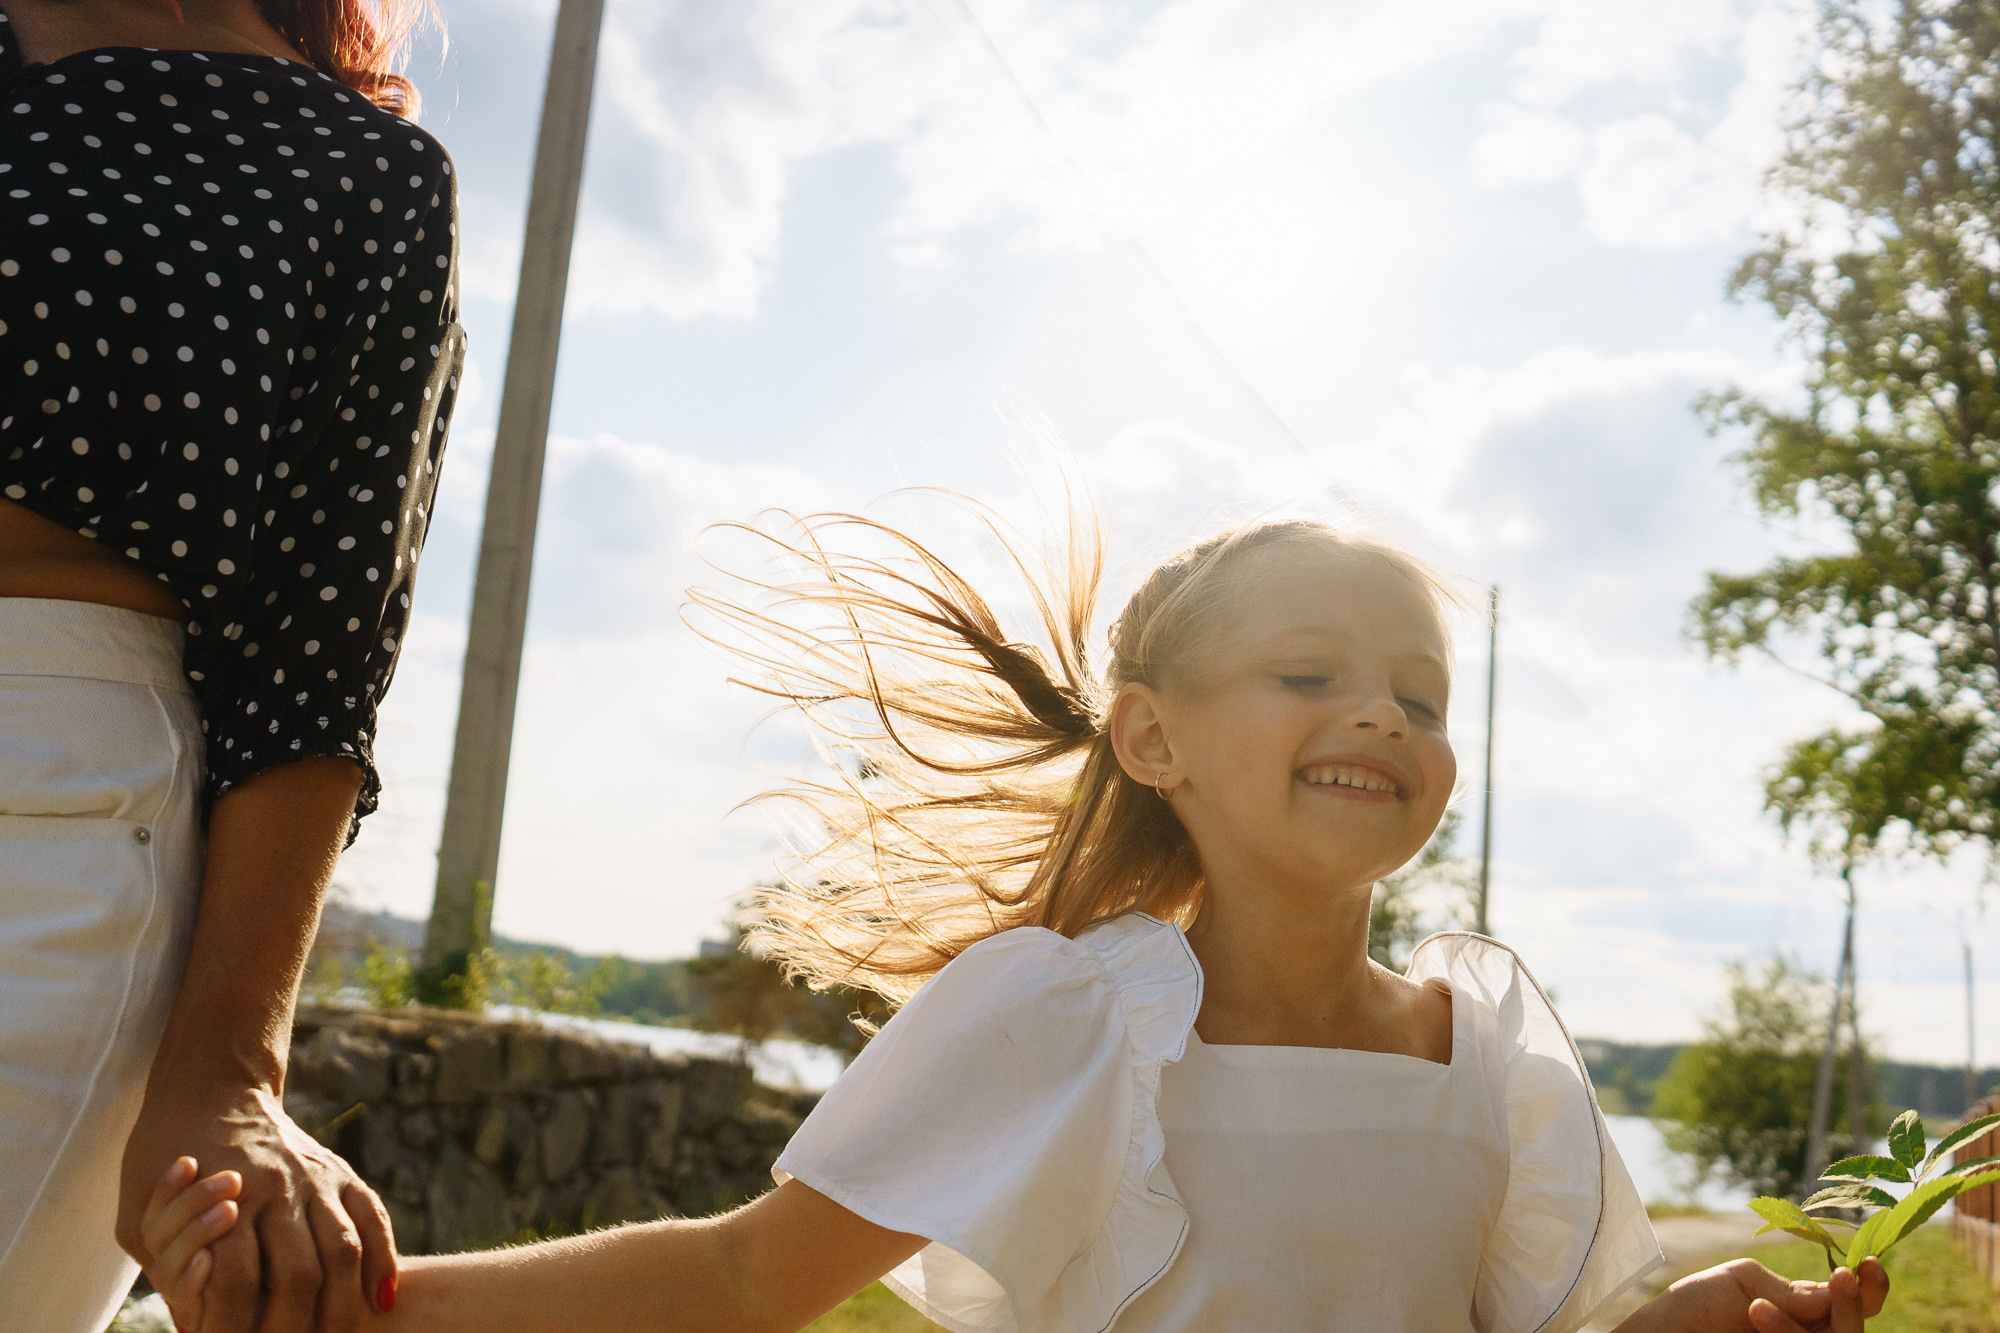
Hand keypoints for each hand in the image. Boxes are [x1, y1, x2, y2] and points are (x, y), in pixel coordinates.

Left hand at [119, 1082, 397, 1332]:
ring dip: (340, 1309)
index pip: (233, 1281)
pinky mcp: (341, 1174)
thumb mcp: (138, 1213)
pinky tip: (381, 1300)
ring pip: (344, 1251)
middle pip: (297, 1275)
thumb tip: (196, 1326)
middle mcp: (278, 1186)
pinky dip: (383, 1262)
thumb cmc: (162, 1157)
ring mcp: (316, 1178)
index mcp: (224, 1196)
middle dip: (287, 1329)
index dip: (227, 1327)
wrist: (212, 1088)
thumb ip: (163, 1269)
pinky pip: (373, 1219)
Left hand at [1631, 1256, 1888, 1332]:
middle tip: (1845, 1276)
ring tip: (1757, 1306)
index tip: (1870, 1262)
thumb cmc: (1696, 1307)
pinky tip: (1756, 1312)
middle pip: (1850, 1331)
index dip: (1869, 1286)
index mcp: (1804, 1311)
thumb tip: (1840, 1289)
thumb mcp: (1744, 1283)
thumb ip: (1793, 1291)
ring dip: (1797, 1327)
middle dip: (1852, 1307)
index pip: (1851, 1302)